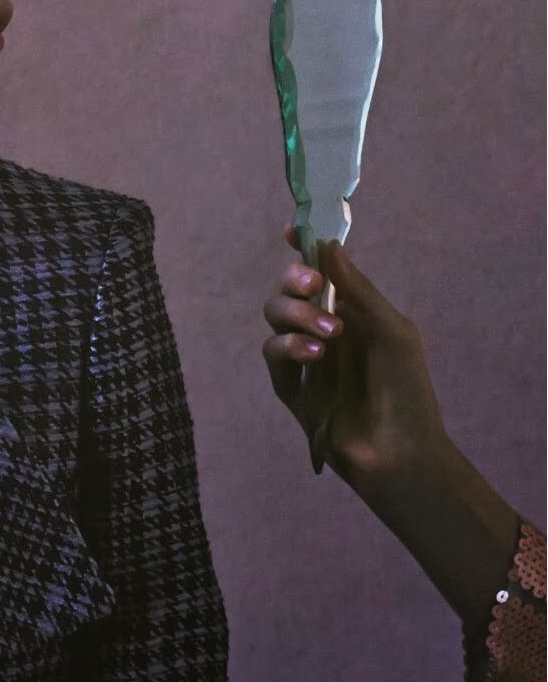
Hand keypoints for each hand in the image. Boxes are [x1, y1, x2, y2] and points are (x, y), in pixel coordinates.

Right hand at [261, 224, 451, 490]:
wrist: (399, 450)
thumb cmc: (406, 390)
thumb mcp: (391, 330)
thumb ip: (357, 288)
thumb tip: (328, 245)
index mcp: (352, 310)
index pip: (321, 271)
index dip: (303, 248)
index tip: (292, 231)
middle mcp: (324, 327)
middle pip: (288, 288)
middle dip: (294, 281)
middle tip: (313, 286)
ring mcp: (304, 356)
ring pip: (275, 315)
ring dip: (295, 314)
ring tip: (329, 333)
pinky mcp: (289, 385)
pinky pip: (273, 353)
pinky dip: (289, 346)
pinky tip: (315, 355)